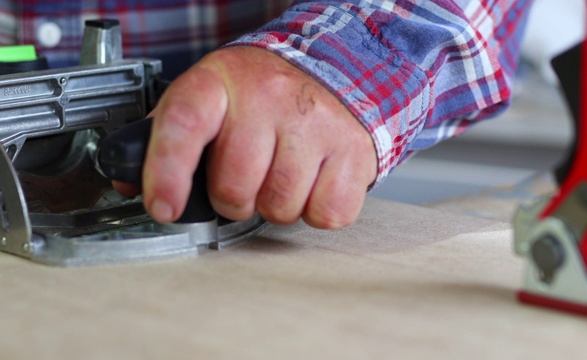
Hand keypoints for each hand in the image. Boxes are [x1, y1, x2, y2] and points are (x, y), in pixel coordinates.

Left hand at [116, 46, 376, 228]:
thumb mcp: (211, 96)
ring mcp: (317, 125)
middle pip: (235, 187)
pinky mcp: (353, 151)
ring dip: (275, 205)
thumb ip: (168, 137)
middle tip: (244, 181)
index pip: (184, 125)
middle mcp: (270, 99)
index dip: (166, 172)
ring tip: (280, 176)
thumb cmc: (263, 93)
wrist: (335, 69)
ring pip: (281, 206)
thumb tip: (132, 184)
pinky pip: (325, 214)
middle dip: (234, 199)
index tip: (164, 207)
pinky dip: (315, 211)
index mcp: (221, 83)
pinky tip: (311, 182)